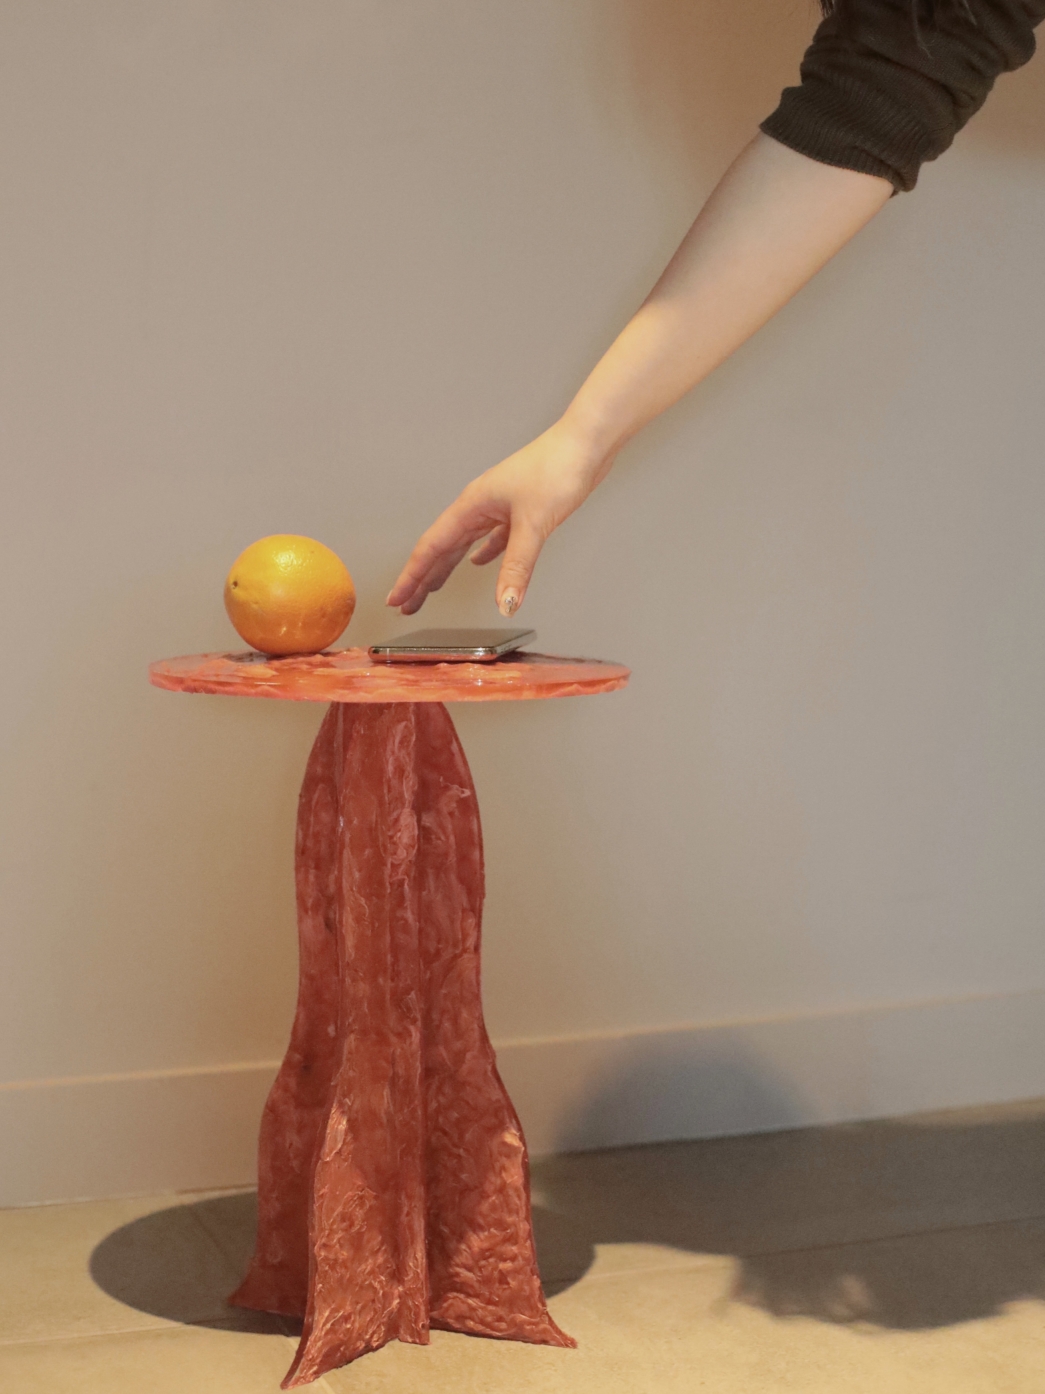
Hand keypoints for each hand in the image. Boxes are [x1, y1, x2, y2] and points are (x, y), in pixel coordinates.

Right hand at [386, 419, 612, 616]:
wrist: (586, 444)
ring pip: (463, 544)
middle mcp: (479, 506)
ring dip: (446, 568)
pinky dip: (483, 554)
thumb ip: (517, 567)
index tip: (397, 598)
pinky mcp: (519, 510)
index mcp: (472, 506)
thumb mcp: (533, 524)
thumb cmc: (557, 467)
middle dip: (422, 578)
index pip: (431, 548)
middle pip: (441, 549)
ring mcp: (498, 507)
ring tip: (433, 589)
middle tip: (408, 605)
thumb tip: (505, 603)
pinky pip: (491, 538)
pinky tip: (481, 563)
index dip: (412, 576)